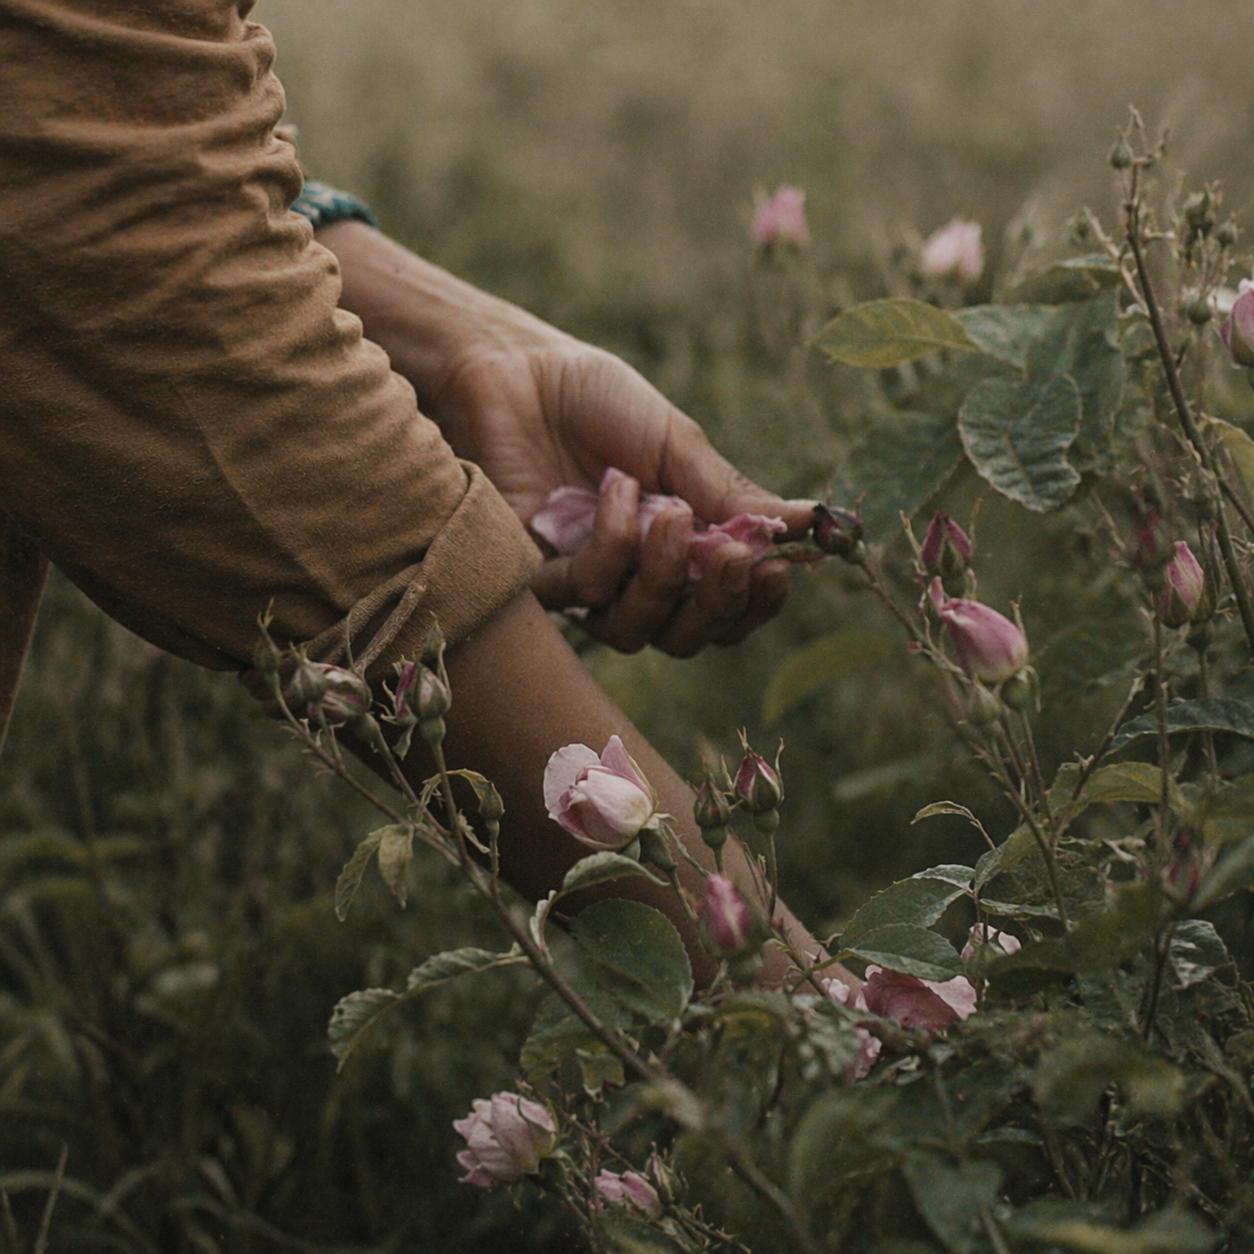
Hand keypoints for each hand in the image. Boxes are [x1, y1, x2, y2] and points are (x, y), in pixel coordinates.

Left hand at [317, 221, 814, 654]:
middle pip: (685, 637)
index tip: (779, 571)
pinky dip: (613, 542)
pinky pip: (586, 589)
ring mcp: (583, 582)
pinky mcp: (533, 576)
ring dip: (663, 578)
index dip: (754, 604)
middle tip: (736, 556)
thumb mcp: (678, 446)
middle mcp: (631, 579)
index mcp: (677, 551)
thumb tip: (810, 524)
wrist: (517, 371)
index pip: (724, 609)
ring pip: (635, 629)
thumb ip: (733, 496)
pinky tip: (616, 489)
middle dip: (717, 605)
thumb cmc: (597, 403)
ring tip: (671, 513)